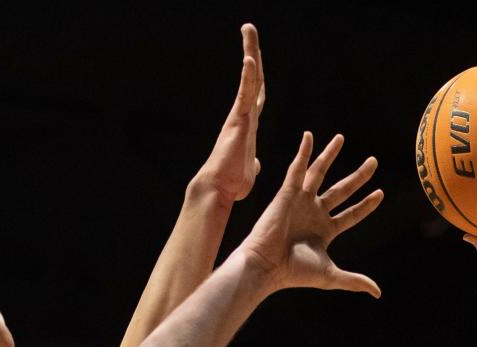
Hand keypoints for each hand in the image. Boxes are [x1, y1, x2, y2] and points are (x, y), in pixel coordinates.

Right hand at [196, 23, 265, 203]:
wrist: (219, 188)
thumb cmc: (232, 184)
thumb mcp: (249, 171)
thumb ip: (253, 163)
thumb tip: (255, 164)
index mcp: (249, 125)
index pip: (256, 94)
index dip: (257, 75)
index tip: (255, 57)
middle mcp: (244, 116)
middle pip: (253, 78)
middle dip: (251, 52)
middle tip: (248, 28)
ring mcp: (241, 116)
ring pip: (249, 78)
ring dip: (250, 52)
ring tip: (248, 29)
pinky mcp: (238, 121)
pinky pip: (244, 94)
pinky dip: (247, 76)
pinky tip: (249, 58)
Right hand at [241, 131, 382, 294]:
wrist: (266, 266)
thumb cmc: (294, 273)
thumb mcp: (330, 275)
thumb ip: (354, 280)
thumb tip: (378, 293)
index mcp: (325, 231)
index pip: (351, 214)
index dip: (366, 205)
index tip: (380, 193)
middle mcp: (314, 213)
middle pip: (342, 190)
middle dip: (358, 177)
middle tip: (373, 162)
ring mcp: (301, 202)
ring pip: (319, 173)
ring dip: (329, 155)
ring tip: (341, 138)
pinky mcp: (287, 193)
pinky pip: (297, 168)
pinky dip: (303, 152)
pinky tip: (309, 137)